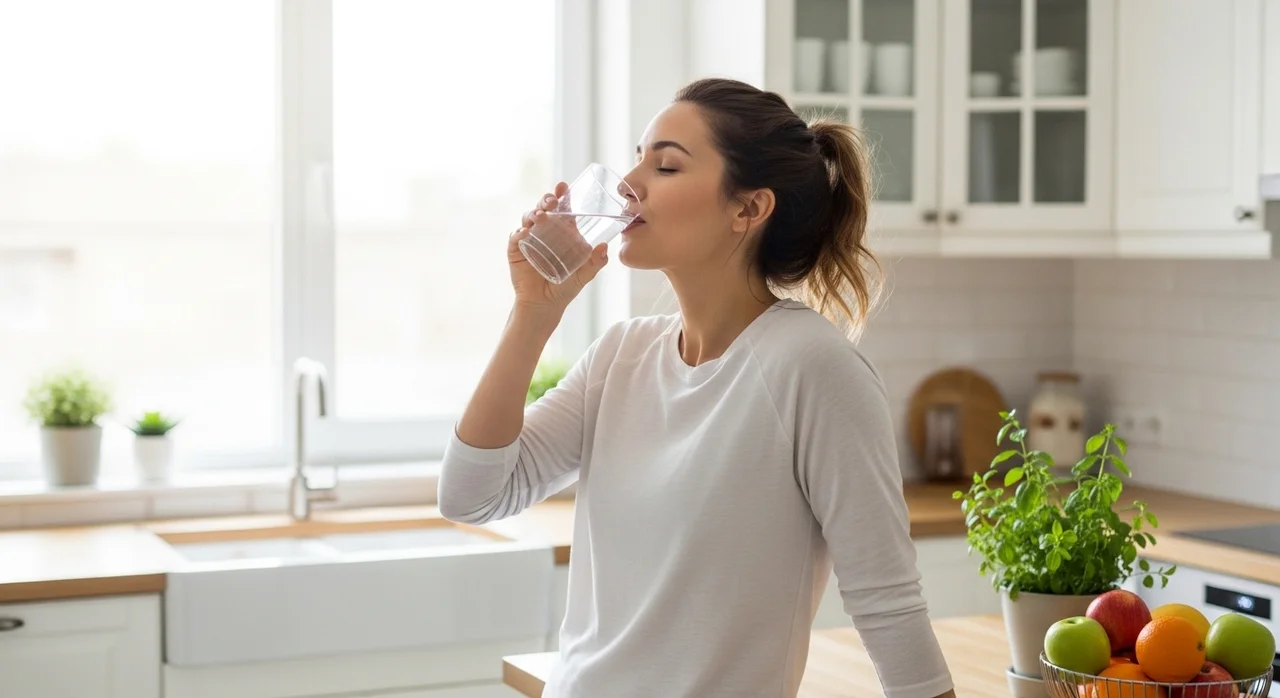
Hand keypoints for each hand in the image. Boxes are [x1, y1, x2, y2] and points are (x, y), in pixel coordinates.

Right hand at [508, 181, 608, 315]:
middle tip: (552, 201)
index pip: (562, 208)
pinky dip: (519, 233)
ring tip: (541, 217)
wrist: (545, 305)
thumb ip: (595, 262)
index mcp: (561, 231)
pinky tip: (525, 233)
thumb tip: (604, 247)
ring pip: (528, 218)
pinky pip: (515, 238)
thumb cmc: (565, 286)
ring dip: (533, 213)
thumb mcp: (584, 275)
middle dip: (546, 200)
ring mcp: (528, 238)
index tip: (564, 186)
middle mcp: (544, 230)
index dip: (562, 196)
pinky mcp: (516, 250)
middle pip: (543, 208)